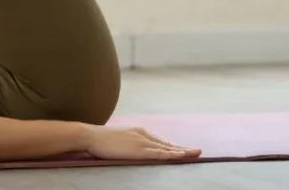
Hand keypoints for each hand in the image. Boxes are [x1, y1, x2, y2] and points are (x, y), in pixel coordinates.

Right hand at [84, 125, 200, 160]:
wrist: (90, 136)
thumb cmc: (99, 140)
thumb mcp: (117, 140)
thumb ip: (127, 143)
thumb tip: (130, 149)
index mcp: (137, 132)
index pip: (159, 141)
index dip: (173, 146)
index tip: (183, 149)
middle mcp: (143, 134)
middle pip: (167, 143)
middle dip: (183, 148)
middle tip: (198, 151)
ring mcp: (142, 141)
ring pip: (167, 148)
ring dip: (182, 151)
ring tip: (196, 153)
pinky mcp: (139, 149)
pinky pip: (160, 153)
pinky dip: (172, 154)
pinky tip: (182, 155)